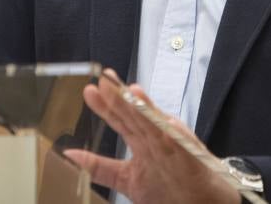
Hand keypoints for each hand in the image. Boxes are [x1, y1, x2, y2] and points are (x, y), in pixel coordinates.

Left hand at [63, 69, 240, 203]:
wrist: (202, 203)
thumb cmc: (168, 189)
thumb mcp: (126, 179)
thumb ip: (98, 167)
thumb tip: (68, 155)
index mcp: (141, 142)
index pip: (120, 119)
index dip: (105, 105)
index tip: (90, 90)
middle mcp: (155, 140)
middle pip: (136, 116)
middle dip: (122, 99)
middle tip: (106, 79)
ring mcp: (173, 148)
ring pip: (158, 126)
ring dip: (147, 109)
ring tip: (134, 92)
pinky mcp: (189, 159)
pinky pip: (183, 147)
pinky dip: (175, 135)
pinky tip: (168, 122)